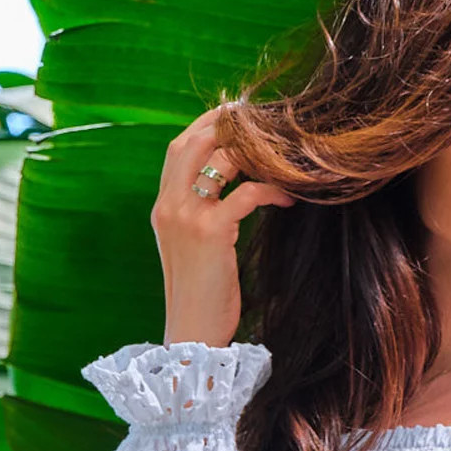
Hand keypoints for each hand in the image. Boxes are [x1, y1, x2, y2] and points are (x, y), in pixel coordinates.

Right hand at [151, 103, 295, 347]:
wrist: (191, 334)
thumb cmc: (200, 295)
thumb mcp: (190, 248)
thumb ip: (199, 215)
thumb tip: (228, 190)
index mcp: (162, 207)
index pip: (179, 148)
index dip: (207, 125)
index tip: (235, 116)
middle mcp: (169, 205)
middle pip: (195, 141)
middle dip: (228, 124)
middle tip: (262, 120)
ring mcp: (187, 217)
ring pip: (220, 159)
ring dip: (254, 153)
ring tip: (280, 157)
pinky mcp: (211, 233)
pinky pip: (246, 194)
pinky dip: (270, 190)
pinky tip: (287, 198)